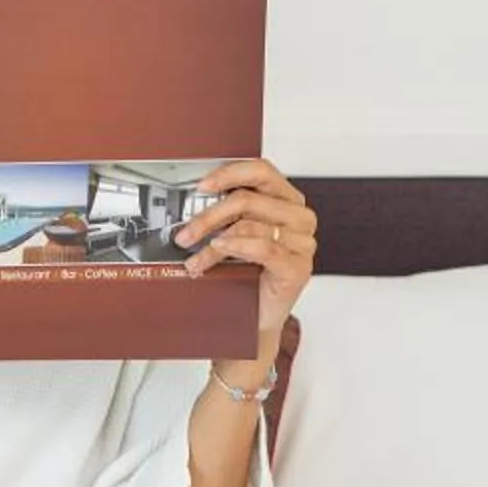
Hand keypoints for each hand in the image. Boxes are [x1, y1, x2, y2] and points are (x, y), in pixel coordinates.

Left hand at [176, 156, 317, 355]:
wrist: (257, 316)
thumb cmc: (248, 273)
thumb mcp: (237, 234)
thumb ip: (228, 212)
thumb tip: (193, 200)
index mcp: (287, 199)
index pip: (261, 170)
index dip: (229, 173)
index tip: (201, 186)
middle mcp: (299, 217)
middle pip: (249, 199)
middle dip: (209, 216)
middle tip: (185, 233)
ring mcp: (303, 242)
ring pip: (249, 226)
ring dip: (212, 242)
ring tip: (193, 257)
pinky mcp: (298, 267)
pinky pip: (263, 248)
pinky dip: (235, 247)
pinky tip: (217, 251)